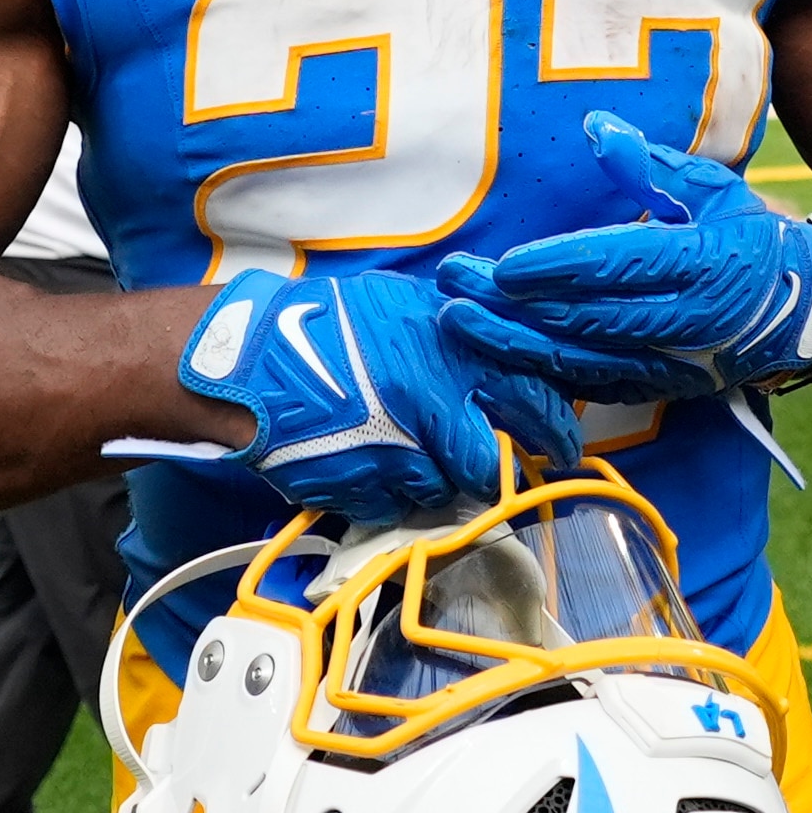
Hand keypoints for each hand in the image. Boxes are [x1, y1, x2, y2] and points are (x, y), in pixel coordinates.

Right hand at [176, 268, 578, 526]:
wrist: (251, 362)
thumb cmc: (327, 326)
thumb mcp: (406, 306)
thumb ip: (459, 335)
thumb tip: (508, 355)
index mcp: (450, 354)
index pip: (533, 399)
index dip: (552, 426)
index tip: (560, 440)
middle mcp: (431, 405)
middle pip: (491, 460)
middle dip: (501, 468)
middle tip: (503, 469)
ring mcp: (396, 453)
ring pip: (445, 490)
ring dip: (438, 480)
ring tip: (411, 454)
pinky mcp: (363, 489)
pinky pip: (400, 506)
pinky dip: (395, 493)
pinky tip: (374, 465)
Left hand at [436, 111, 811, 404]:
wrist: (804, 314)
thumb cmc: (751, 240)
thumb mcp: (714, 190)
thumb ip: (650, 164)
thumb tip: (594, 125)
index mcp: (704, 264)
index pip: (619, 267)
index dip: (558, 268)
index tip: (503, 263)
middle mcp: (686, 321)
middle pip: (585, 318)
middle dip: (512, 304)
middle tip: (452, 281)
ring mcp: (670, 362)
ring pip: (579, 360)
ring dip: (511, 342)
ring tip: (455, 318)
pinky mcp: (657, 386)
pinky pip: (589, 385)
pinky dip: (538, 373)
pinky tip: (492, 355)